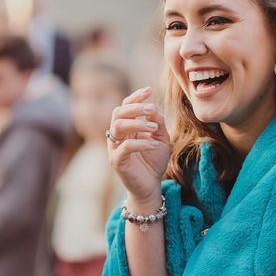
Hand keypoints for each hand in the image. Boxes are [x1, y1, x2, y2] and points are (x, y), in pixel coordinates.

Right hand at [107, 87, 170, 204]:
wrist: (151, 186)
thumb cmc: (154, 161)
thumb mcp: (161, 138)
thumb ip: (158, 123)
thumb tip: (154, 107)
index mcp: (127, 127)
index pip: (125, 106)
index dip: (135, 97)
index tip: (150, 90)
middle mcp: (117, 135)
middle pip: (118, 112)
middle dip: (135, 107)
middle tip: (152, 109)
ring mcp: (114, 147)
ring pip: (118, 126)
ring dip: (137, 123)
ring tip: (154, 127)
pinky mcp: (116, 161)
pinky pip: (124, 147)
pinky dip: (140, 142)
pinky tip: (153, 143)